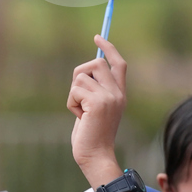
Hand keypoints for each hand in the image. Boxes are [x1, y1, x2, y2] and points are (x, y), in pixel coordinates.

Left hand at [67, 36, 126, 175]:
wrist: (95, 155)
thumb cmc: (90, 136)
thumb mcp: (94, 110)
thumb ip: (93, 92)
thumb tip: (82, 74)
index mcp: (120, 93)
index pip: (118, 63)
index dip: (108, 48)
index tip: (97, 36)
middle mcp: (118, 92)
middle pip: (95, 63)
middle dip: (79, 74)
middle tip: (77, 94)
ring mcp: (109, 96)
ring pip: (80, 77)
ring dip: (73, 94)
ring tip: (80, 112)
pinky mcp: (97, 102)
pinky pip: (75, 90)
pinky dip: (71, 103)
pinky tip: (79, 117)